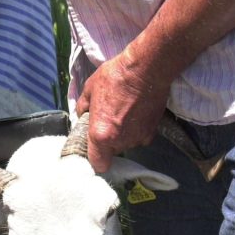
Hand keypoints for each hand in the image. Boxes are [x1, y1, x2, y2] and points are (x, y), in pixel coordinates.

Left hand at [76, 50, 169, 171]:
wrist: (147, 69)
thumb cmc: (115, 77)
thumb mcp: (90, 89)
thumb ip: (83, 107)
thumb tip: (82, 115)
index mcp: (100, 135)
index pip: (98, 164)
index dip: (96, 159)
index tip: (95, 148)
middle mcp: (120, 141)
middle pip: (112, 152)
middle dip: (109, 141)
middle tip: (108, 121)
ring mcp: (137, 138)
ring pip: (127, 144)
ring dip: (124, 134)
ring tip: (123, 113)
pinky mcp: (152, 132)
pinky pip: (140, 137)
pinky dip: (138, 130)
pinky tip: (136, 114)